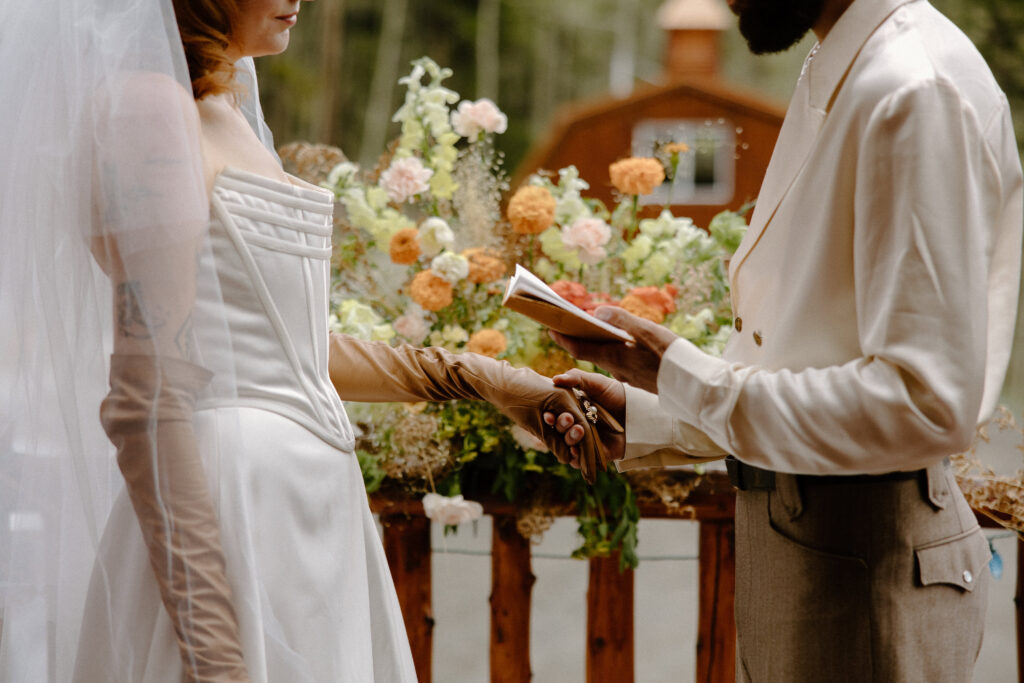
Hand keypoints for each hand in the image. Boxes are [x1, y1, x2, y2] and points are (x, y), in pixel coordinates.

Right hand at [543, 369, 625, 468]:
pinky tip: (576, 450)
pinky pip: (579, 461)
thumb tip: (555, 379)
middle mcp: (576, 426)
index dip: (549, 417)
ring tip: (579, 431)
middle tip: (568, 419)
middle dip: (560, 426)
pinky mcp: (595, 454)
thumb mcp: (597, 382)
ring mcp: (585, 441)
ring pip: (567, 446)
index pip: (554, 416)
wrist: (639, 411)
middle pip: (559, 431)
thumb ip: (576, 377)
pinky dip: (575, 458)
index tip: (547, 415)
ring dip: (568, 439)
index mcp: (573, 410)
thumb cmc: (617, 395)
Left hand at [549, 306, 678, 393]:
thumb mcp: (647, 331)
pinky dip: (613, 352)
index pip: (578, 348)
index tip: (549, 328)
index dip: (562, 338)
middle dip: (577, 339)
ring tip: (591, 329)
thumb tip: (596, 311)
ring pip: (605, 359)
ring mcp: (628, 376)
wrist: (692, 385)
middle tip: (567, 324)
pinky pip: (620, 364)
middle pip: (589, 353)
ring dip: (595, 345)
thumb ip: (622, 319)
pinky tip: (621, 344)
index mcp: (614, 357)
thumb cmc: (670, 356)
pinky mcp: (640, 379)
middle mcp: (617, 370)